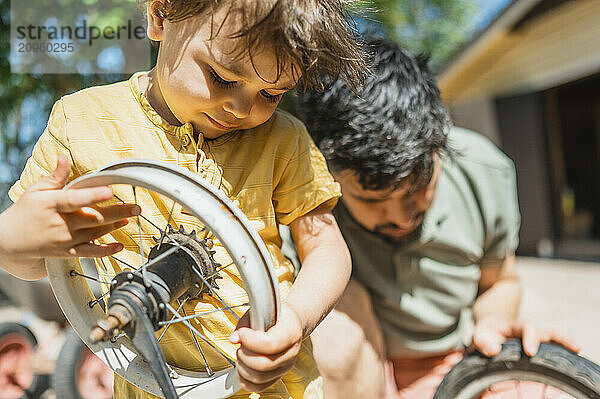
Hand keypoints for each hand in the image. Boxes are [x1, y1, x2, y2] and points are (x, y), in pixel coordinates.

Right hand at [0, 156, 138, 259]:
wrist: (9, 242)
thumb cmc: (25, 212)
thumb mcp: (36, 190)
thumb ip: (55, 176)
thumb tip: (64, 157)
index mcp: (52, 204)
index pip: (75, 199)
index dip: (93, 195)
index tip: (110, 191)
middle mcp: (60, 223)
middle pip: (93, 217)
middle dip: (117, 212)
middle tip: (135, 207)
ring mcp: (65, 240)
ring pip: (95, 233)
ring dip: (115, 226)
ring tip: (130, 217)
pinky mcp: (67, 252)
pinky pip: (90, 253)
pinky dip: (106, 251)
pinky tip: (119, 246)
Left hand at [229, 302, 302, 391]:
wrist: (288, 323)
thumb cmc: (274, 316)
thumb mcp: (261, 310)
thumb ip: (245, 323)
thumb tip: (234, 339)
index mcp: (291, 332)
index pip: (270, 344)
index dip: (251, 340)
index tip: (243, 333)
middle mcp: (291, 352)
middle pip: (264, 364)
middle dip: (244, 355)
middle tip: (241, 345)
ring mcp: (285, 367)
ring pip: (259, 378)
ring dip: (243, 367)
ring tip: (242, 353)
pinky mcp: (278, 376)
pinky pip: (259, 387)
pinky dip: (245, 380)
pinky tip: (242, 367)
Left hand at [473, 319, 579, 356]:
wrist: (490, 326)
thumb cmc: (485, 333)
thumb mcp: (479, 335)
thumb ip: (483, 342)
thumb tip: (494, 350)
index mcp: (514, 326)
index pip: (527, 327)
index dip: (531, 338)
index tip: (530, 352)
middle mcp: (527, 331)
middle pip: (547, 331)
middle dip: (558, 338)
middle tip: (571, 348)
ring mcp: (535, 338)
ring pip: (553, 337)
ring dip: (565, 342)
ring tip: (577, 350)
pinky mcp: (538, 346)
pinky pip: (553, 346)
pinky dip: (562, 350)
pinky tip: (572, 357)